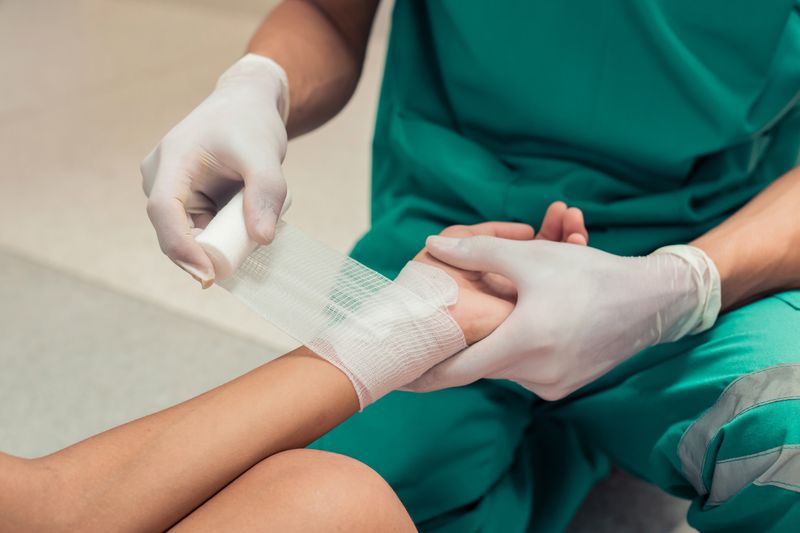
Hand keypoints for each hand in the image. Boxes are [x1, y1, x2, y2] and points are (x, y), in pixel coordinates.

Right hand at [140, 54, 289, 286]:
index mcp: (172, 160)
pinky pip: (202, 229)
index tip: (207, 273)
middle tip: (245, 260)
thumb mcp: (264, 154)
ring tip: (253, 225)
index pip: (164, 211)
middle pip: (174, 231)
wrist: (246, 105)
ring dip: (220, 242)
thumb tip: (262, 239)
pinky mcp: (186, 201)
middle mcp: (162, 178)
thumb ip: (265, 193)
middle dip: (206, 252)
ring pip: (191, 235)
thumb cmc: (250, 122)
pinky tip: (248, 225)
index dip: (181, 246)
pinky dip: (224, 235)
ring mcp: (172, 191)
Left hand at [321, 201, 588, 407]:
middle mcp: (535, 375)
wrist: (656, 300)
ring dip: (500, 330)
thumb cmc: (591, 275)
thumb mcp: (530, 256)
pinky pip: (528, 364)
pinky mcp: (567, 385)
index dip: (423, 373)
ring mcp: (552, 385)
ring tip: (512, 299)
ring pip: (505, 358)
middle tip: (444, 320)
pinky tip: (534, 313)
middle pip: (480, 360)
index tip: (396, 377)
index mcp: (521, 345)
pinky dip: (522, 340)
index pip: (455, 371)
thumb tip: (432, 246)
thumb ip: (475, 252)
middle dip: (467, 334)